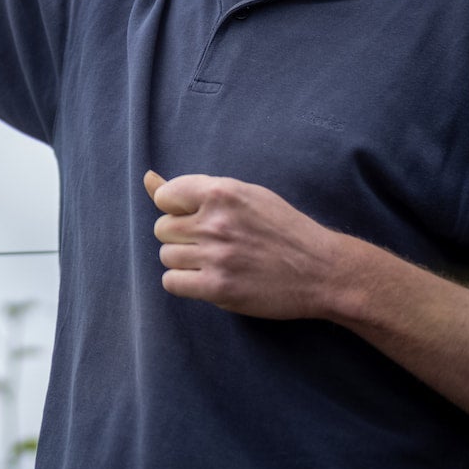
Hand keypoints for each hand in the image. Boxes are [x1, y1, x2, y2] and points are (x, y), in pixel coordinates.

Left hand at [143, 169, 346, 320]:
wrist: (322, 270)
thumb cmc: (282, 229)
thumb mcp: (245, 194)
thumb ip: (195, 189)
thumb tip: (147, 179)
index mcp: (221, 193)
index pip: (165, 196)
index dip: (177, 208)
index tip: (196, 217)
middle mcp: (215, 222)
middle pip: (162, 228)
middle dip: (181, 236)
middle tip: (210, 242)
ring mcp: (216, 257)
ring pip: (166, 256)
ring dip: (184, 261)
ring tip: (213, 261)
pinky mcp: (218, 288)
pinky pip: (172, 282)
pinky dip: (184, 283)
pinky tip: (207, 279)